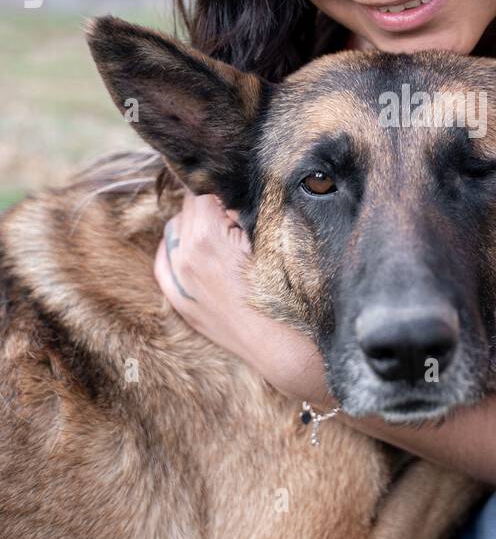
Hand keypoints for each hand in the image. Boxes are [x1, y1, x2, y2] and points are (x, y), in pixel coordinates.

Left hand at [153, 189, 339, 411]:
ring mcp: (178, 283)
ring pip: (174, 231)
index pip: (203, 192)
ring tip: (223, 234)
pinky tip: (197, 249)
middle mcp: (184, 259)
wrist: (283, 347)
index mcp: (206, 239)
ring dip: (194, 226)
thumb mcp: (270, 239)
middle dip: (209, 206)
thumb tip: (232, 192)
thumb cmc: (286, 290)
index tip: (240, 197)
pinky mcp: (179, 301)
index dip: (225, 191)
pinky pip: (165, 261)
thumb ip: (244, 210)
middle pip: (187, 209)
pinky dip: (178, 250)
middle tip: (236, 216)